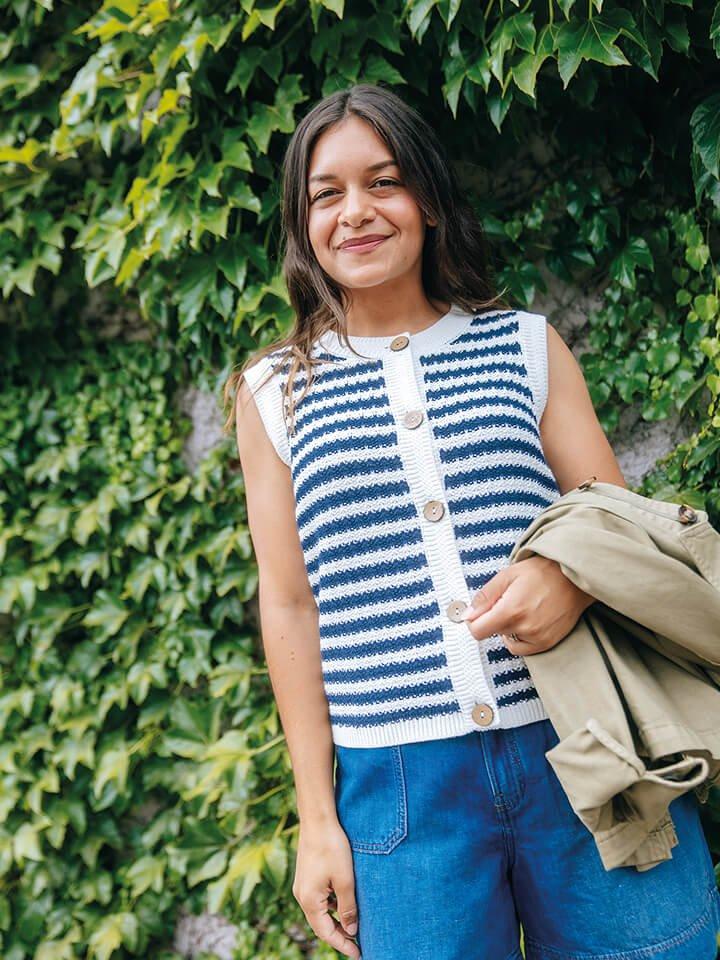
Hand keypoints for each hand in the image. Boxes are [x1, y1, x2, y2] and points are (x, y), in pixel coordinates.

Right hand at [292, 819, 360, 957]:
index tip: (359, 954)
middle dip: (339, 936)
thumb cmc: (332, 847)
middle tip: (359, 944)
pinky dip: (332, 906)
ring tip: (355, 926)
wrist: (317, 819)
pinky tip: (345, 903)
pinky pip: (319, 899)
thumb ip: (348, 908)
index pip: (326, 933)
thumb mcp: (345, 880)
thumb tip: (351, 930)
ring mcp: (303, 885)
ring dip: (336, 920)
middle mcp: (302, 896)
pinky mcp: (307, 876)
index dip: (343, 945)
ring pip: (320, 912)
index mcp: (309, 901)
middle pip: (321, 925)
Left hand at [460, 555, 594, 655]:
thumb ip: (485, 597)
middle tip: (509, 600)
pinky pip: (522, 648)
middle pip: (493, 632)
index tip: (479, 612)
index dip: (474, 621)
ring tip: (522, 608)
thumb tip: (468, 614)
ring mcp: (537, 638)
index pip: (478, 631)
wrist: (574, 579)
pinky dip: (520, 636)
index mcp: (511, 610)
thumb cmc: (543, 572)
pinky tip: (528, 620)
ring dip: (508, 627)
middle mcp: (524, 627)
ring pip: (507, 639)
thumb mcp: (507, 575)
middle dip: (494, 618)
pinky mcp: (547, 643)